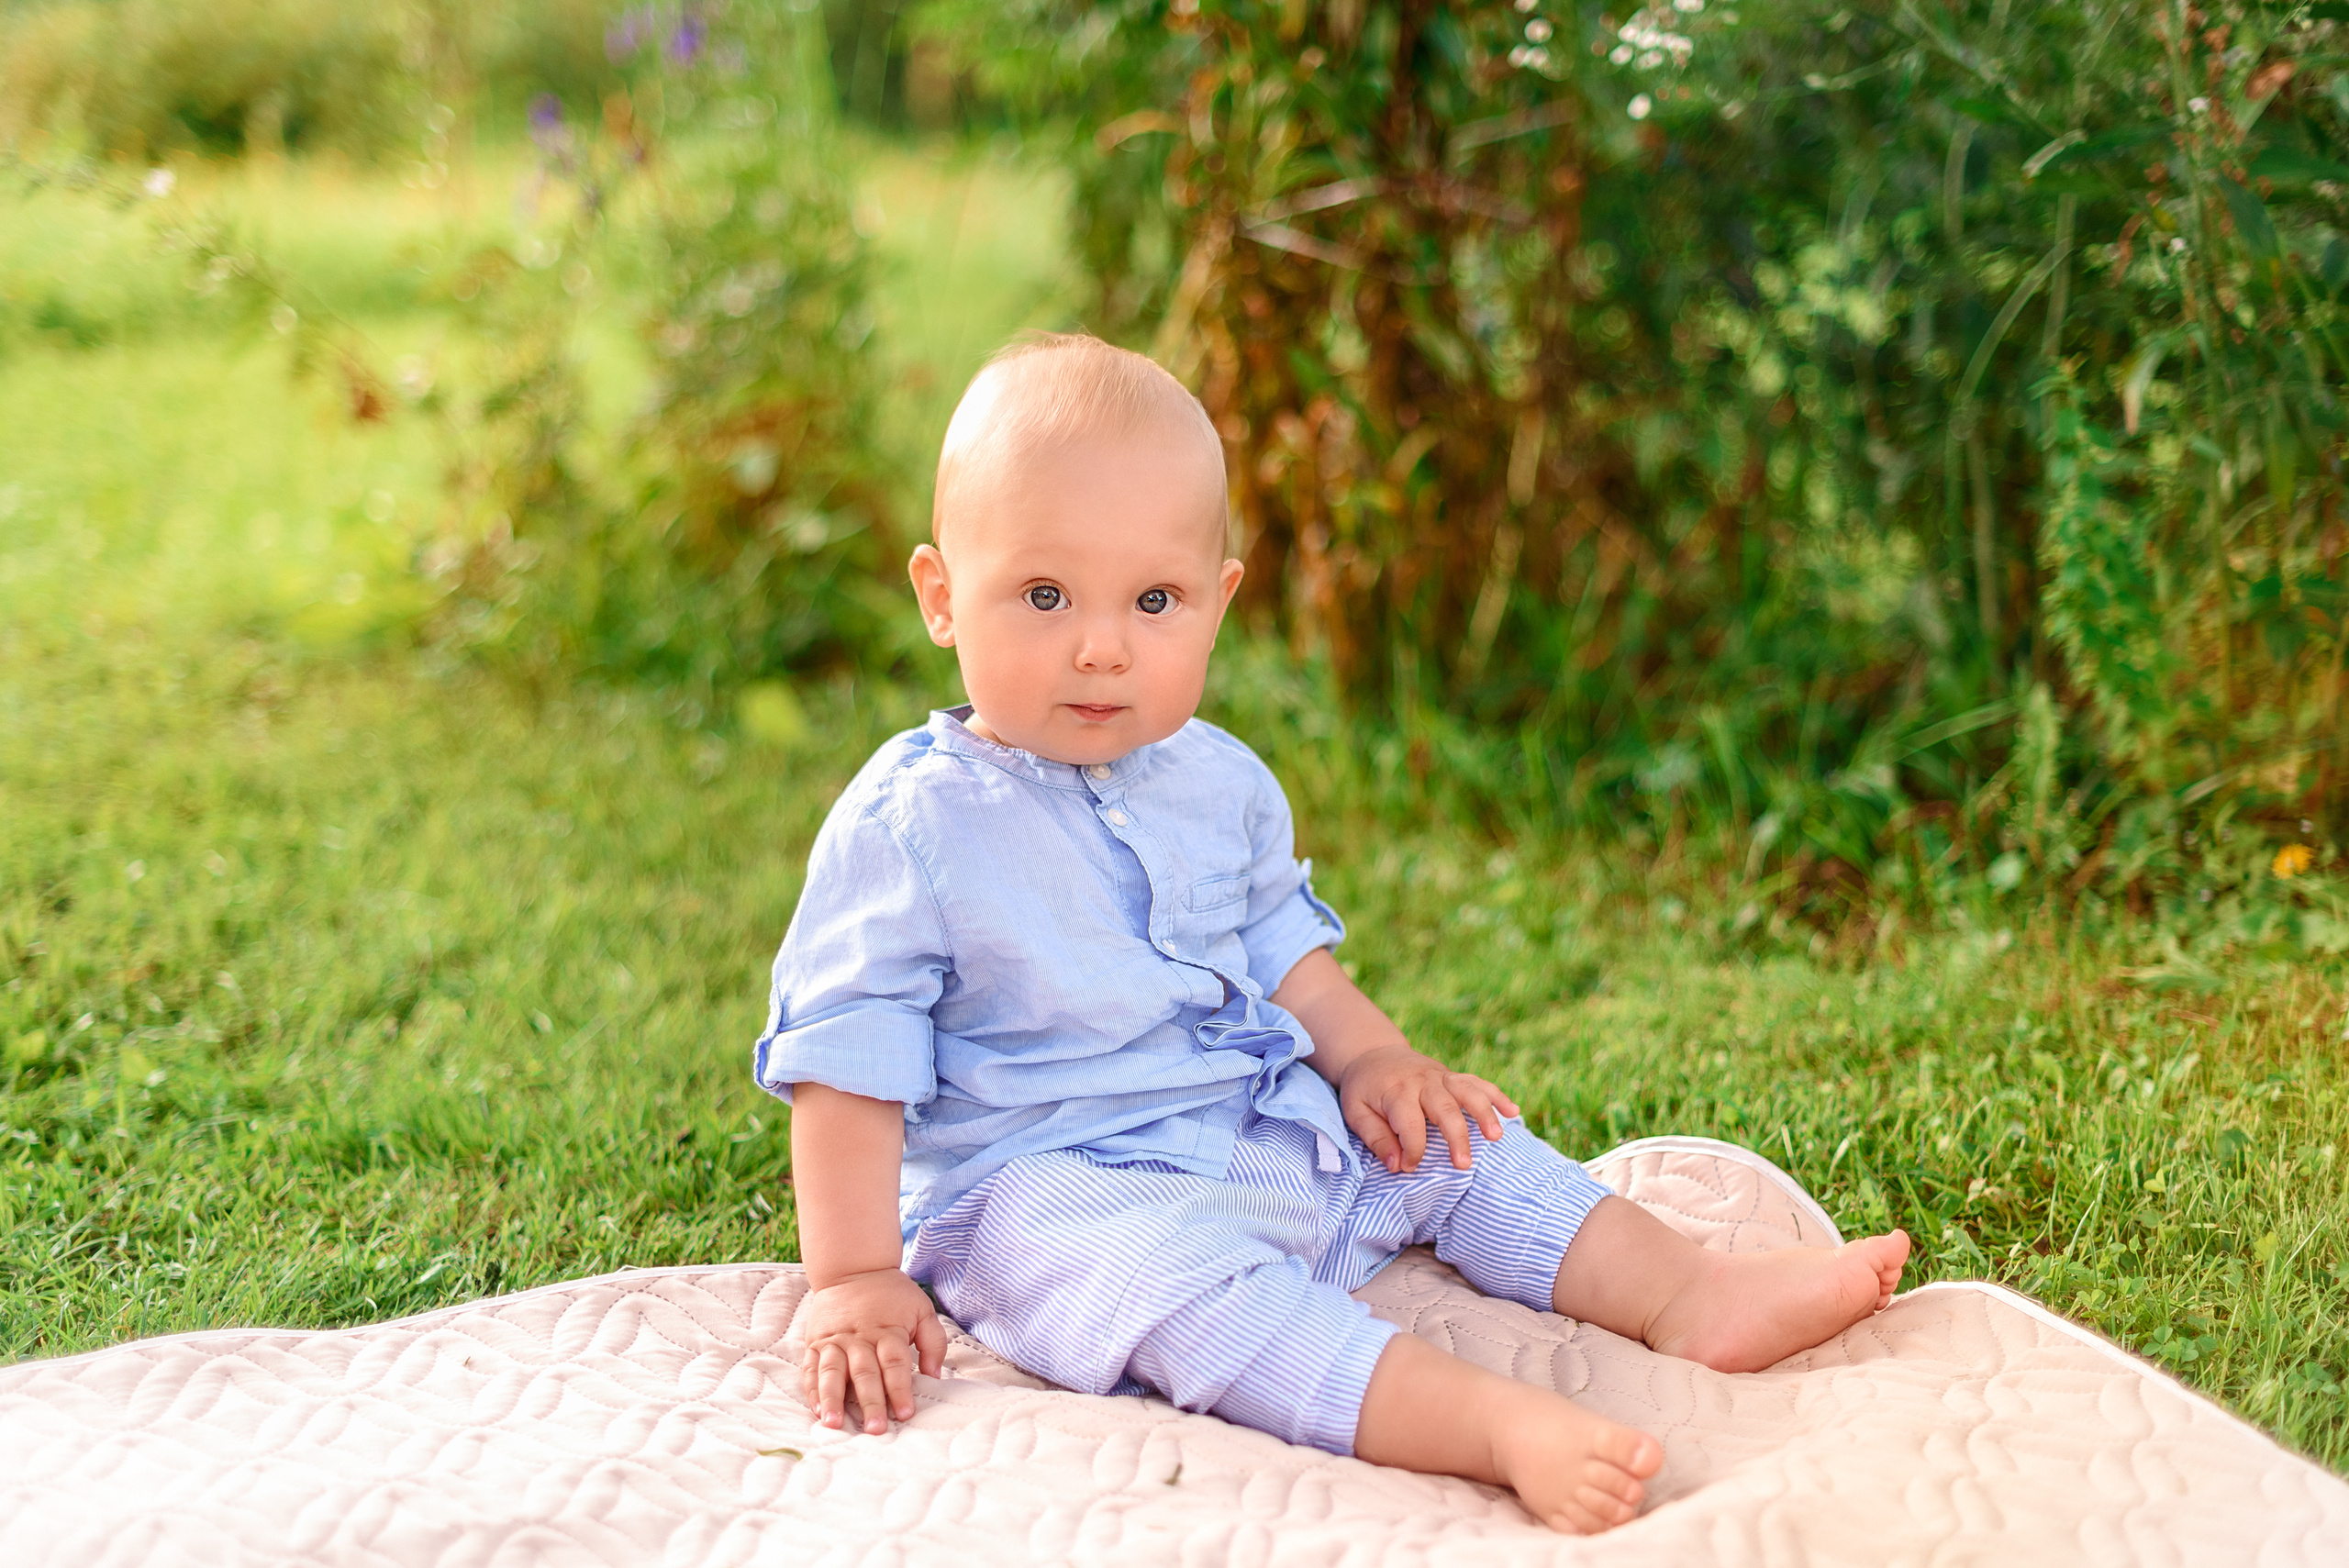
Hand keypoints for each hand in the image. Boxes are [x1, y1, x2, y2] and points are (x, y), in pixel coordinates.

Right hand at [797, 1267, 947, 1432]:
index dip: (900, 1389)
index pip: (895, 1363)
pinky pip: (811, 1368)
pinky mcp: (815, 1342)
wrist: (853, 1268)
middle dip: (870, 1402)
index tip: (905, 1413)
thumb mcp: (922, 1308)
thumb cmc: (892, 1295)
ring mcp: (835, 1341)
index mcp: (888, 1330)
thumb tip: (934, 1375)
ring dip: (833, 1399)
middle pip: (865, 1372)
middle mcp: (860, 1338)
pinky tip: (816, 1409)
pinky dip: (812, 1389)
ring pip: (832, 1372)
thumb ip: (933, 1341)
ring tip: (834, 1423)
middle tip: (875, 1428)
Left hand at [1337, 1044, 1518, 1174]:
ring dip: (1484, 1112)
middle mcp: (1422, 1082)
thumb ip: (1375, 1138)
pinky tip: (1513, 1112)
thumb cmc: (1363, 1089)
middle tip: (1463, 1164)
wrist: (1371, 1053)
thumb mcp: (1354, 1112)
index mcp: (1396, 1092)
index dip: (1412, 1151)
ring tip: (1496, 1136)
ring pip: (1467, 1091)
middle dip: (1456, 1136)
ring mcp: (1440, 1076)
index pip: (1410, 1125)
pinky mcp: (1451, 1076)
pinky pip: (1477, 1082)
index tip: (1409, 1168)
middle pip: (1444, 1107)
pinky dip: (1496, 1095)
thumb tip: (1396, 1165)